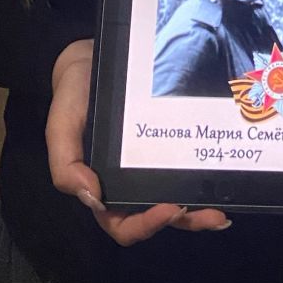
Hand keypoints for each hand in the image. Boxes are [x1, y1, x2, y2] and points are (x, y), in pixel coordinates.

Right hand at [46, 39, 229, 243]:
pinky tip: (221, 181)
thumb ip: (65, 164)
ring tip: (221, 211)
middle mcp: (128, 180)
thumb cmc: (74, 95)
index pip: (122, 223)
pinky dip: (202, 181)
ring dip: (199, 210)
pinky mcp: (166, 142)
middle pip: (157, 215)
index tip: (169, 208)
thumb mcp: (61, 127)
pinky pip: (183, 168)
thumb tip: (92, 198)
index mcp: (101, 185)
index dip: (146, 225)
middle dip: (185, 221)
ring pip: (176, 198)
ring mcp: (150, 163)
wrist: (90, 57)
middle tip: (212, 215)